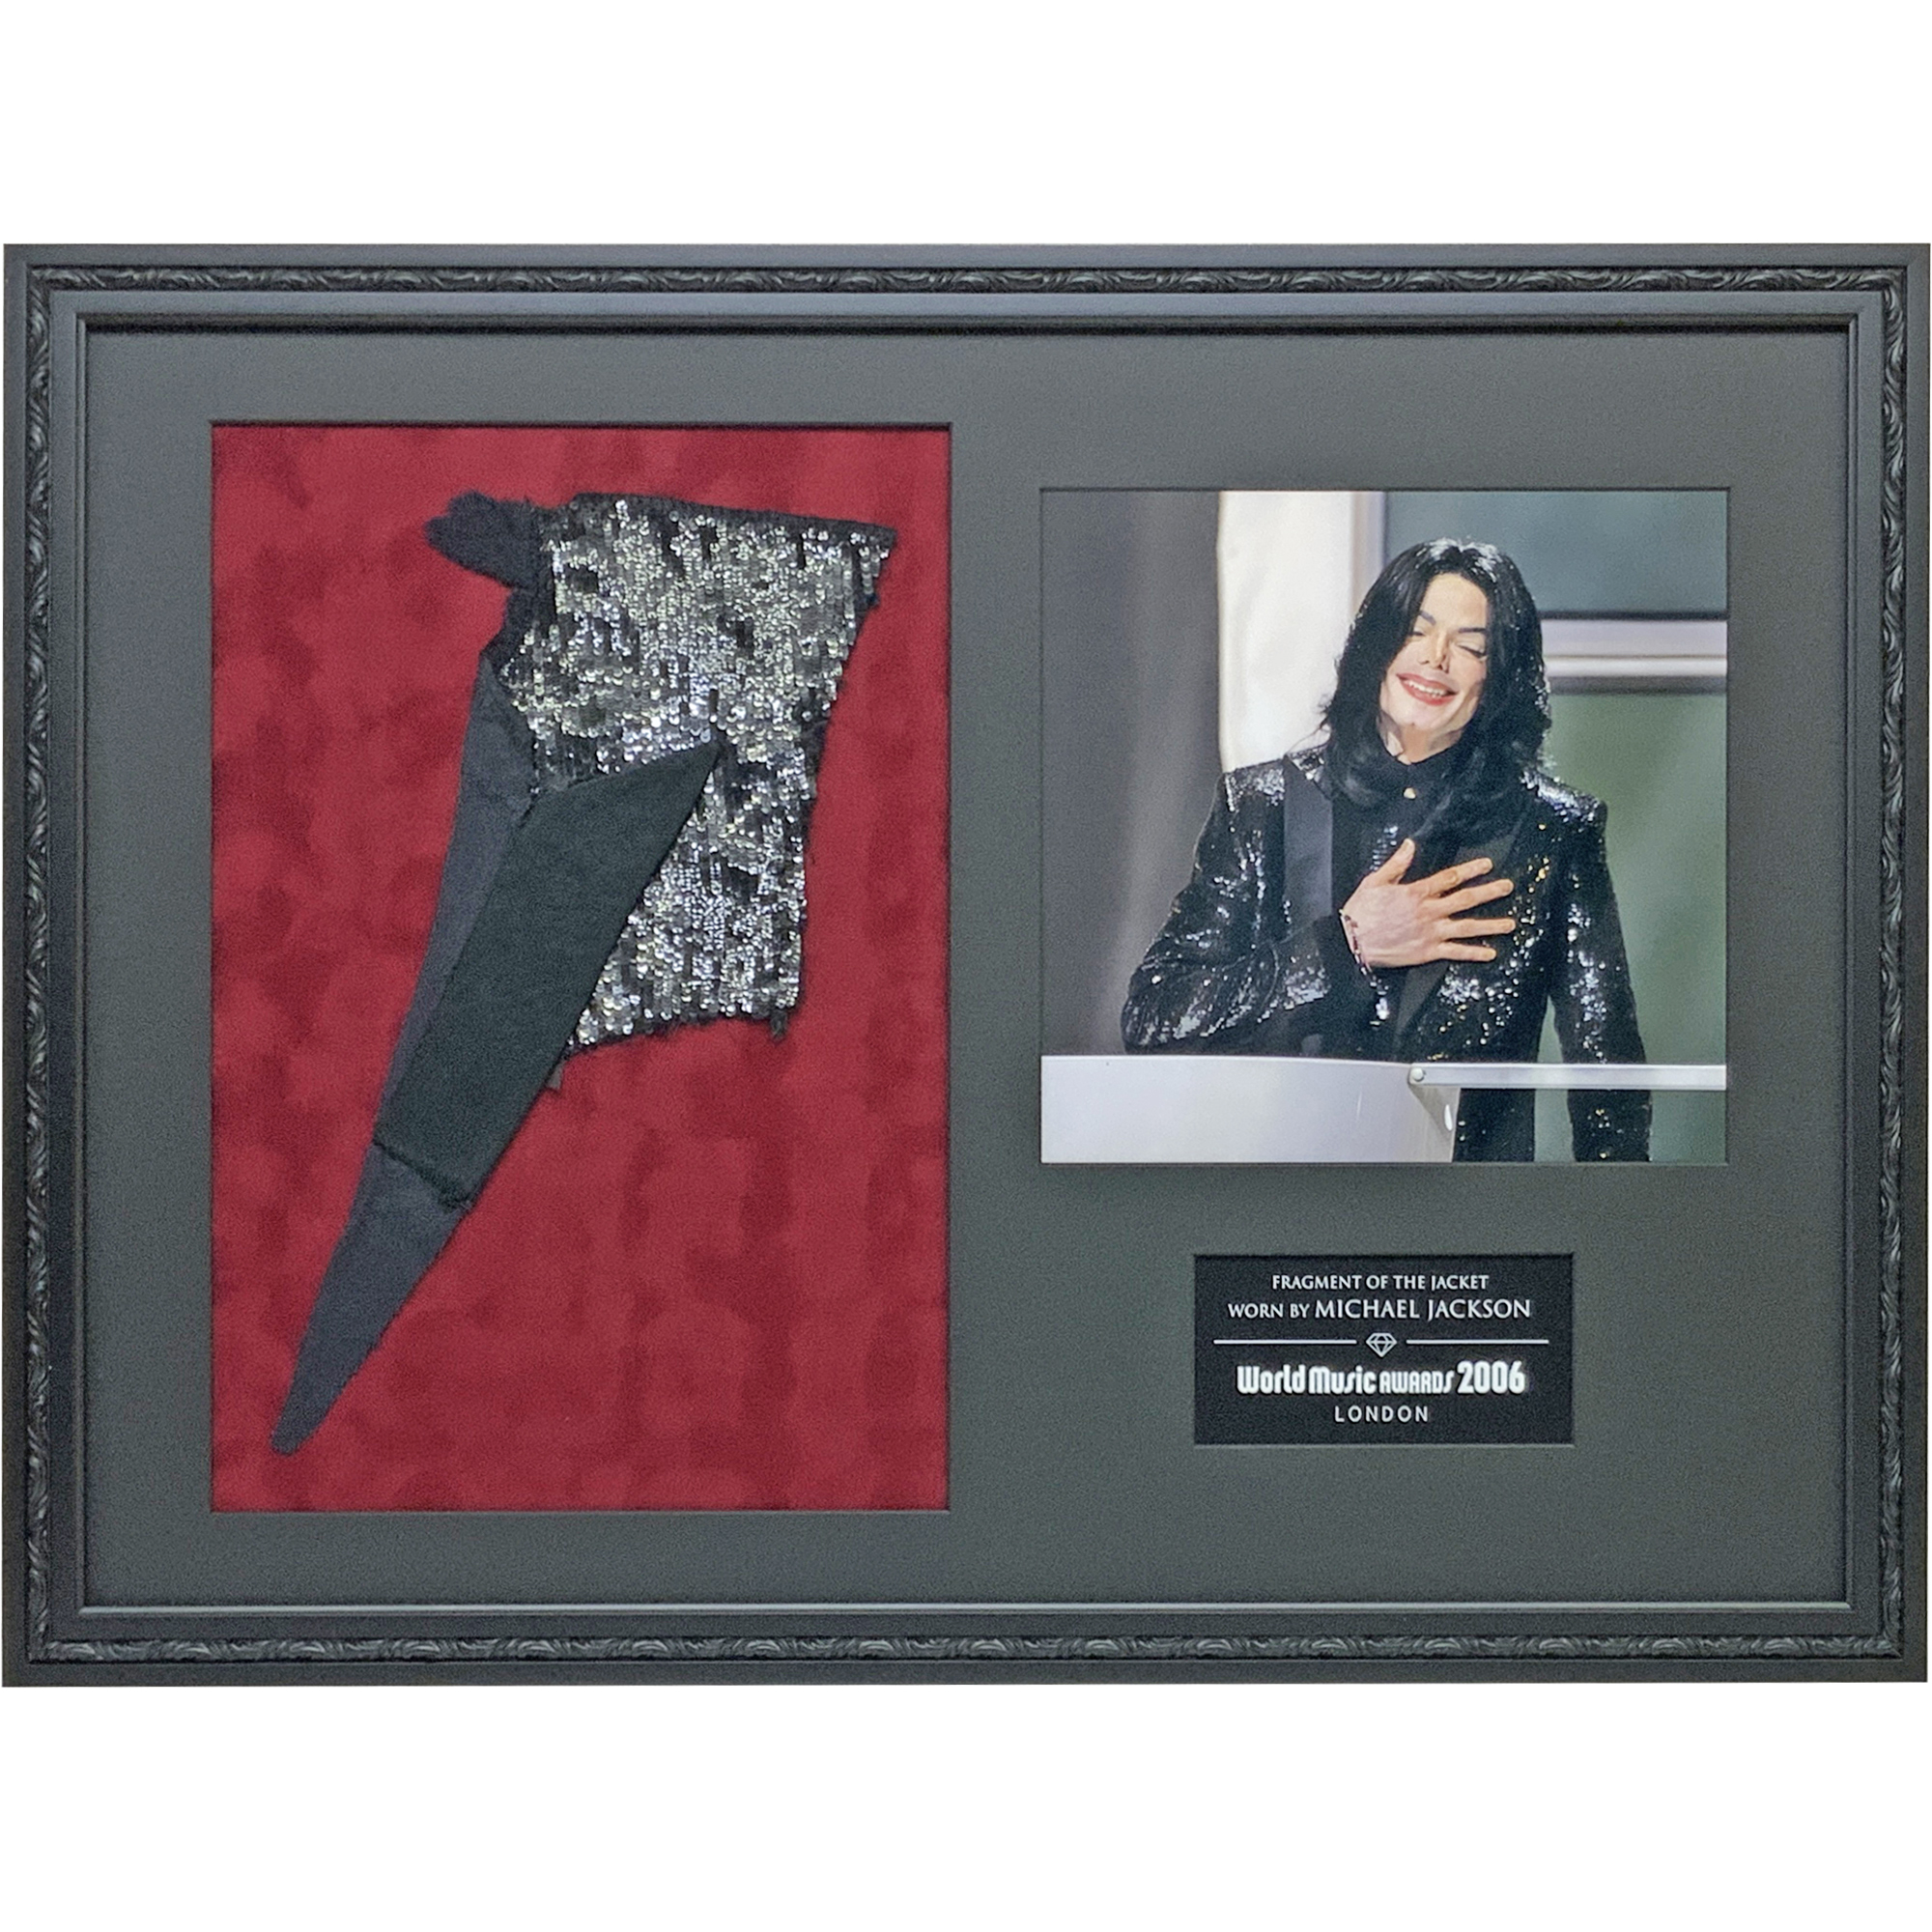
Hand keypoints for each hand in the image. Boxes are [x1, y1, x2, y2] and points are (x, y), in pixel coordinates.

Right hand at [1339, 839, 1515, 968]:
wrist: (1351, 942)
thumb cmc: (1360, 912)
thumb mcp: (1375, 881)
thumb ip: (1397, 864)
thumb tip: (1410, 845)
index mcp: (1416, 893)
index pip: (1449, 878)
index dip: (1470, 870)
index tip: (1486, 865)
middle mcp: (1428, 912)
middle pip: (1465, 899)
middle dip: (1489, 892)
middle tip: (1507, 887)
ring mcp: (1430, 933)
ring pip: (1466, 927)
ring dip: (1490, 925)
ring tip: (1510, 924)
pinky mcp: (1427, 952)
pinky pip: (1455, 952)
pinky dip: (1473, 953)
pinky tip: (1490, 953)